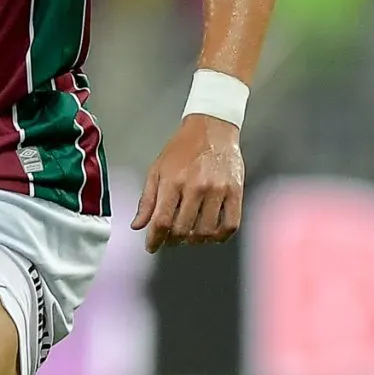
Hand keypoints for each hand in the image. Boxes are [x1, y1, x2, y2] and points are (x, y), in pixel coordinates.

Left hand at [132, 115, 245, 253]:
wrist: (212, 128)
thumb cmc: (182, 148)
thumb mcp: (157, 169)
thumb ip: (147, 200)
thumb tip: (138, 226)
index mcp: (173, 181)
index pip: (162, 221)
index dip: (155, 240)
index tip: (152, 247)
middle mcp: (196, 187)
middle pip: (182, 230)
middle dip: (173, 240)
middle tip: (171, 239)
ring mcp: (217, 190)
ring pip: (205, 231)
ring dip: (195, 240)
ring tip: (190, 235)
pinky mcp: (235, 191)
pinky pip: (230, 225)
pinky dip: (219, 236)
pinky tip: (211, 234)